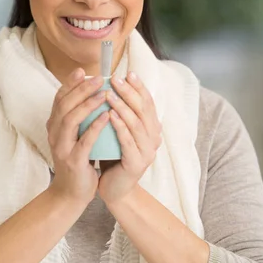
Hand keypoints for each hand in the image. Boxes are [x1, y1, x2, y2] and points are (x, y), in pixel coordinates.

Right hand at [47, 68, 108, 207]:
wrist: (70, 193)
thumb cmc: (78, 161)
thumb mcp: (75, 137)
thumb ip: (79, 119)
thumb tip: (93, 94)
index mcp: (54, 126)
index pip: (59, 99)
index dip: (70, 84)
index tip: (83, 71)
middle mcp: (54, 134)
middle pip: (64, 105)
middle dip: (81, 89)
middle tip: (99, 78)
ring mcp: (62, 147)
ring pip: (70, 119)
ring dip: (87, 104)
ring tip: (104, 93)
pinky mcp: (73, 161)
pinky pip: (84, 140)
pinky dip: (95, 126)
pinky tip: (107, 116)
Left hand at [98, 71, 161, 204]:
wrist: (114, 189)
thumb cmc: (113, 157)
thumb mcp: (117, 132)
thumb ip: (119, 113)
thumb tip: (110, 86)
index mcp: (151, 129)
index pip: (147, 103)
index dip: (139, 87)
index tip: (127, 72)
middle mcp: (154, 138)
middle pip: (143, 110)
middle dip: (129, 92)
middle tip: (115, 79)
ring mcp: (147, 151)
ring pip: (136, 123)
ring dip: (123, 106)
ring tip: (109, 93)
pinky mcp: (137, 163)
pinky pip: (128, 141)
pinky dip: (119, 126)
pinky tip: (109, 115)